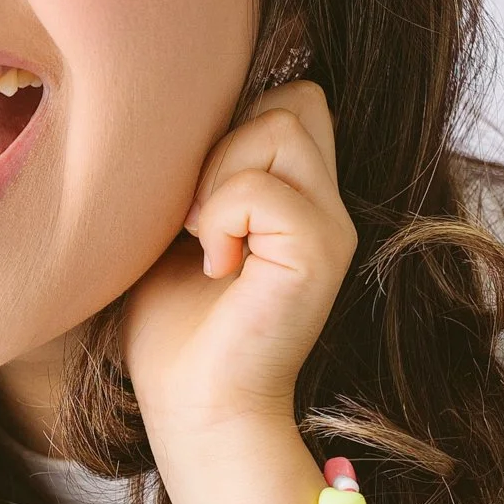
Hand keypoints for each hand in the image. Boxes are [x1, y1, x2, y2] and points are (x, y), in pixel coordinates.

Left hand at [121, 83, 357, 503]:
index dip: (236, 123)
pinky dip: (219, 218)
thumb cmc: (174, 326)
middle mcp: (327, 205)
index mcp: (300, 194)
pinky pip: (261, 189)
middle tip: (196, 216)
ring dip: (220, 178)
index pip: (295, 96)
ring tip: (204, 240)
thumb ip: (197, 168)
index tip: (195, 197)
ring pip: (281, 126)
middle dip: (227, 140)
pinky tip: (213, 266)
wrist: (195, 407)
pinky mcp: (320, 255)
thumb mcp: (177, 225)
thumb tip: (172, 107)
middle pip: (296, 98)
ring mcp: (331, 228)